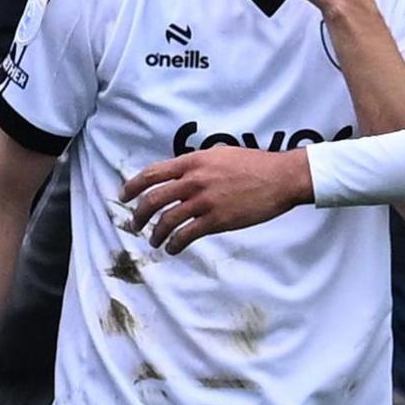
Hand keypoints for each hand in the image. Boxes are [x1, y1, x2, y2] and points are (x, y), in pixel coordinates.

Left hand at [120, 146, 313, 251]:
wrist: (279, 178)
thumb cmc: (253, 165)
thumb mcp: (219, 155)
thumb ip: (197, 164)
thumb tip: (180, 172)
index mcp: (192, 162)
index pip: (152, 173)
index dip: (133, 186)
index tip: (124, 196)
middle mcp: (193, 180)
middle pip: (153, 199)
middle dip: (138, 215)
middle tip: (135, 224)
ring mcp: (204, 200)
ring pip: (166, 220)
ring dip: (156, 234)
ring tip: (154, 241)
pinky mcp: (216, 220)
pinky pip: (186, 235)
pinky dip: (175, 244)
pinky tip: (173, 249)